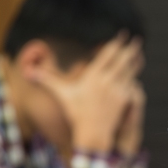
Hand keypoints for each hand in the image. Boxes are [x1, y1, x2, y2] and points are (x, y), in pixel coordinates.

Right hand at [34, 34, 143, 151]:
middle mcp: (106, 81)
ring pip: (129, 71)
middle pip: (121, 60)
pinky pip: (132, 84)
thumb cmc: (75, 113)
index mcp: (92, 76)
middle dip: (129, 49)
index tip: (122, 34)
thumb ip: (48, 81)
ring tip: (139, 50)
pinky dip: (134, 76)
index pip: (107, 55)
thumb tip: (29, 72)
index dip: (115, 44)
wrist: (91, 133)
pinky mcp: (124, 99)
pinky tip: (137, 70)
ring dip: (135, 60)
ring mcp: (117, 90)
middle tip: (136, 39)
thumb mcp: (62, 94)